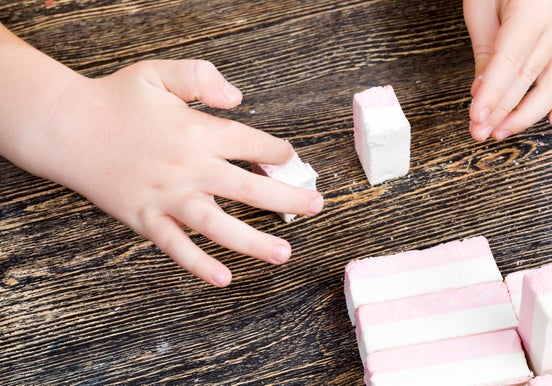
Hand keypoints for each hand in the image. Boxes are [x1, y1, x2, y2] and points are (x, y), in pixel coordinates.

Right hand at [0, 34, 323, 286]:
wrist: (67, 128)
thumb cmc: (114, 98)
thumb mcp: (159, 72)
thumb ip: (202, 77)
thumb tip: (238, 97)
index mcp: (197, 132)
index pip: (251, 144)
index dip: (277, 151)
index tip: (291, 157)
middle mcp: (189, 169)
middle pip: (249, 189)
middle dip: (287, 198)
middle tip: (316, 206)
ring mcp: (168, 198)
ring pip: (220, 226)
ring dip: (254, 242)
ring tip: (284, 253)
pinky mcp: (146, 219)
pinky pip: (176, 248)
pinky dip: (199, 265)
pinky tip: (224, 278)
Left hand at [463, 0, 551, 140]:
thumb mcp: (482, 7)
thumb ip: (485, 50)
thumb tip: (480, 91)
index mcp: (534, 10)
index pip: (510, 62)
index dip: (492, 93)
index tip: (476, 116)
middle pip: (530, 78)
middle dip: (501, 111)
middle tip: (478, 131)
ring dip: (526, 115)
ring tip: (500, 131)